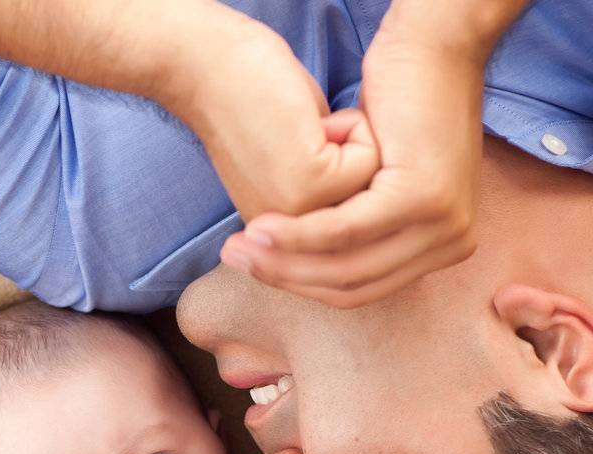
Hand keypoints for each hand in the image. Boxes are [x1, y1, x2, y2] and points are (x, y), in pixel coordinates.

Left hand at [161, 22, 378, 221]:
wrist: (212, 70)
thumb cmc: (257, 102)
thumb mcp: (303, 168)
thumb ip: (333, 197)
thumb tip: (379, 204)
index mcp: (293, 243)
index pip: (366, 218)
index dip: (350, 168)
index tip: (299, 149)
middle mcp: (297, 242)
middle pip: (377, 204)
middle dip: (355, 156)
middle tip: (303, 135)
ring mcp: (304, 216)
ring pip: (379, 181)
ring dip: (353, 141)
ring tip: (307, 129)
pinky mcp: (312, 184)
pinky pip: (371, 158)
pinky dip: (351, 125)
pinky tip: (309, 120)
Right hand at [218, 34, 486, 308]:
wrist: (428, 47)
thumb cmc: (398, 105)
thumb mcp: (380, 180)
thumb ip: (361, 223)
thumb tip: (311, 264)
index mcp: (445, 244)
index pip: (363, 286)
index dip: (303, 284)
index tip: (254, 269)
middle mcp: (453, 242)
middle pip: (354, 283)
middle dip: (288, 278)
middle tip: (235, 261)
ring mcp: (445, 225)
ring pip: (349, 264)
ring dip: (287, 262)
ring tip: (241, 248)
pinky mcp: (424, 200)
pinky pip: (348, 229)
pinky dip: (302, 234)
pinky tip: (264, 229)